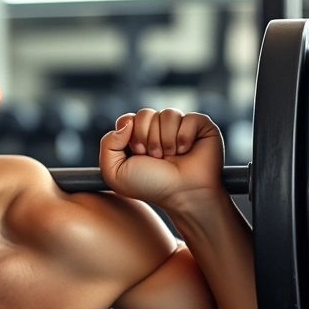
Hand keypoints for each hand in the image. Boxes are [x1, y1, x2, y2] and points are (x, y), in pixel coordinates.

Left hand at [98, 108, 224, 209]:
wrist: (182, 194)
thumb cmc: (150, 186)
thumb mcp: (115, 172)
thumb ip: (108, 144)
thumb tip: (127, 122)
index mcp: (137, 137)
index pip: (127, 118)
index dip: (131, 135)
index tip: (138, 153)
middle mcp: (157, 129)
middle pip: (145, 113)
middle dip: (148, 138)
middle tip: (156, 158)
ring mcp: (179, 125)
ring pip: (168, 114)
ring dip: (166, 140)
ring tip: (171, 156)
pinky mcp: (200, 125)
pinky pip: (189, 118)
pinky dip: (185, 137)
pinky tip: (186, 151)